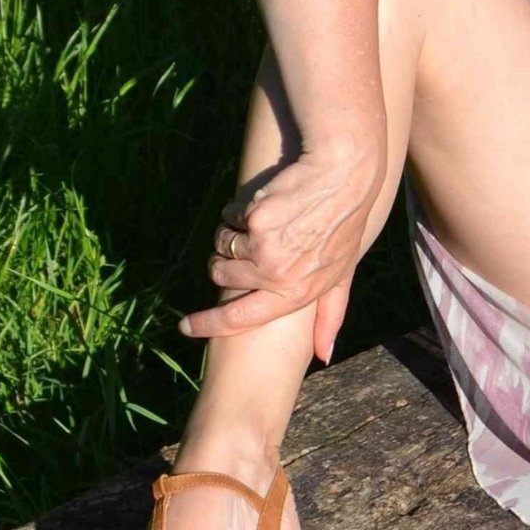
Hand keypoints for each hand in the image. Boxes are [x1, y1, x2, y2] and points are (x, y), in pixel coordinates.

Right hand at [179, 148, 380, 356]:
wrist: (344, 175)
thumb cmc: (343, 225)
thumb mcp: (342, 275)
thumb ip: (330, 315)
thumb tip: (324, 354)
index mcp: (296, 295)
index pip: (240, 320)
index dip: (208, 325)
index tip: (185, 327)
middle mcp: (276, 277)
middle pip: (221, 275)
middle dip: (224, 260)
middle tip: (246, 244)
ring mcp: (263, 249)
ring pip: (221, 244)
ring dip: (231, 232)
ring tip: (261, 221)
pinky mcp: (254, 220)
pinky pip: (229, 217)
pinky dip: (240, 209)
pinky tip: (266, 201)